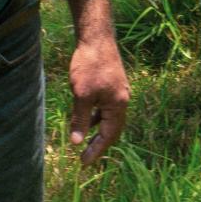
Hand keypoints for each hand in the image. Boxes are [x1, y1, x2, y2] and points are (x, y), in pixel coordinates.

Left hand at [67, 35, 130, 165]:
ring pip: (109, 118)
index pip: (109, 135)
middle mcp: (123, 100)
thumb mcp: (81, 95)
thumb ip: (80, 119)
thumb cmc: (89, 66)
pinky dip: (97, 117)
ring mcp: (119, 91)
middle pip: (113, 129)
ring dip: (98, 131)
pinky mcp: (112, 84)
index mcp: (118, 105)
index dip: (97, 150)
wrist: (96, 38)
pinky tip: (87, 118)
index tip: (84, 163)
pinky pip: (106, 108)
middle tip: (85, 158)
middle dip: (99, 144)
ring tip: (85, 142)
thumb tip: (77, 143)